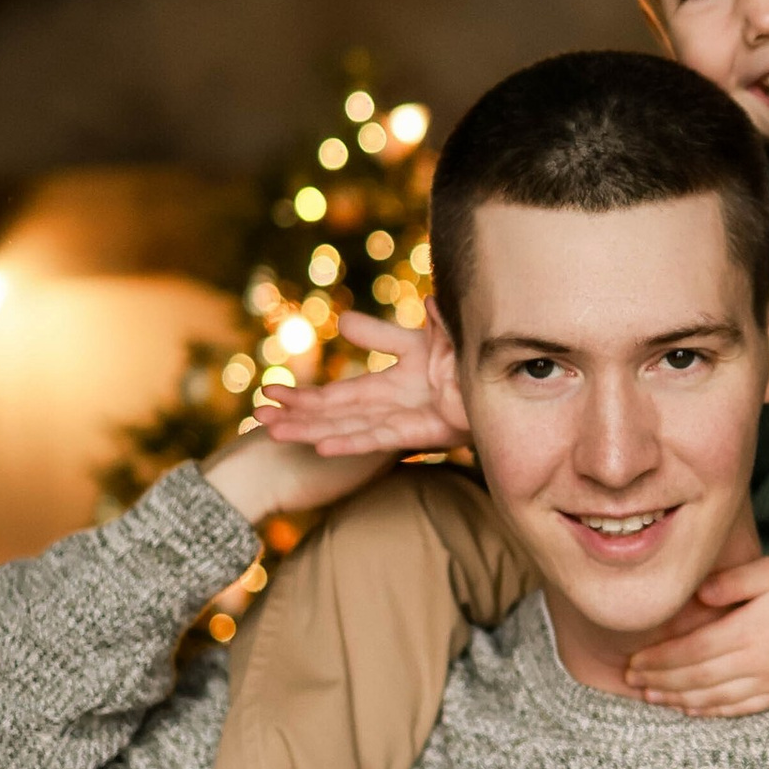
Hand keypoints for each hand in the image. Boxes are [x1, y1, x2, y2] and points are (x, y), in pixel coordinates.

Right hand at [257, 307, 465, 457]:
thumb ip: (386, 334)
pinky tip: (322, 444)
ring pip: (349, 426)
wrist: (509, 379)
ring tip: (274, 430)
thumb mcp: (427, 339)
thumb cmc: (474, 362)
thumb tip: (343, 324)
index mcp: (394, 385)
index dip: (307, 396)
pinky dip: (351, 441)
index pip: (342, 394)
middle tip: (258, 414)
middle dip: (297, 414)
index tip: (273, 392)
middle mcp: (395, 405)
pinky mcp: (425, 430)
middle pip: (337, 412)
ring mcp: (407, 418)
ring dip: (312, 428)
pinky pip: (381, 437)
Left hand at [623, 556, 768, 716]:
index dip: (658, 660)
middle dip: (660, 681)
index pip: (691, 651)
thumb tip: (696, 595)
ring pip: (713, 697)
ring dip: (678, 699)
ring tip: (652, 698)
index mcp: (749, 631)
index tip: (632, 661)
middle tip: (632, 681)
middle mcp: (756, 662)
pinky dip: (711, 711)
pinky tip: (691, 709)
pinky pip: (739, 708)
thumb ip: (731, 582)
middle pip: (696, 678)